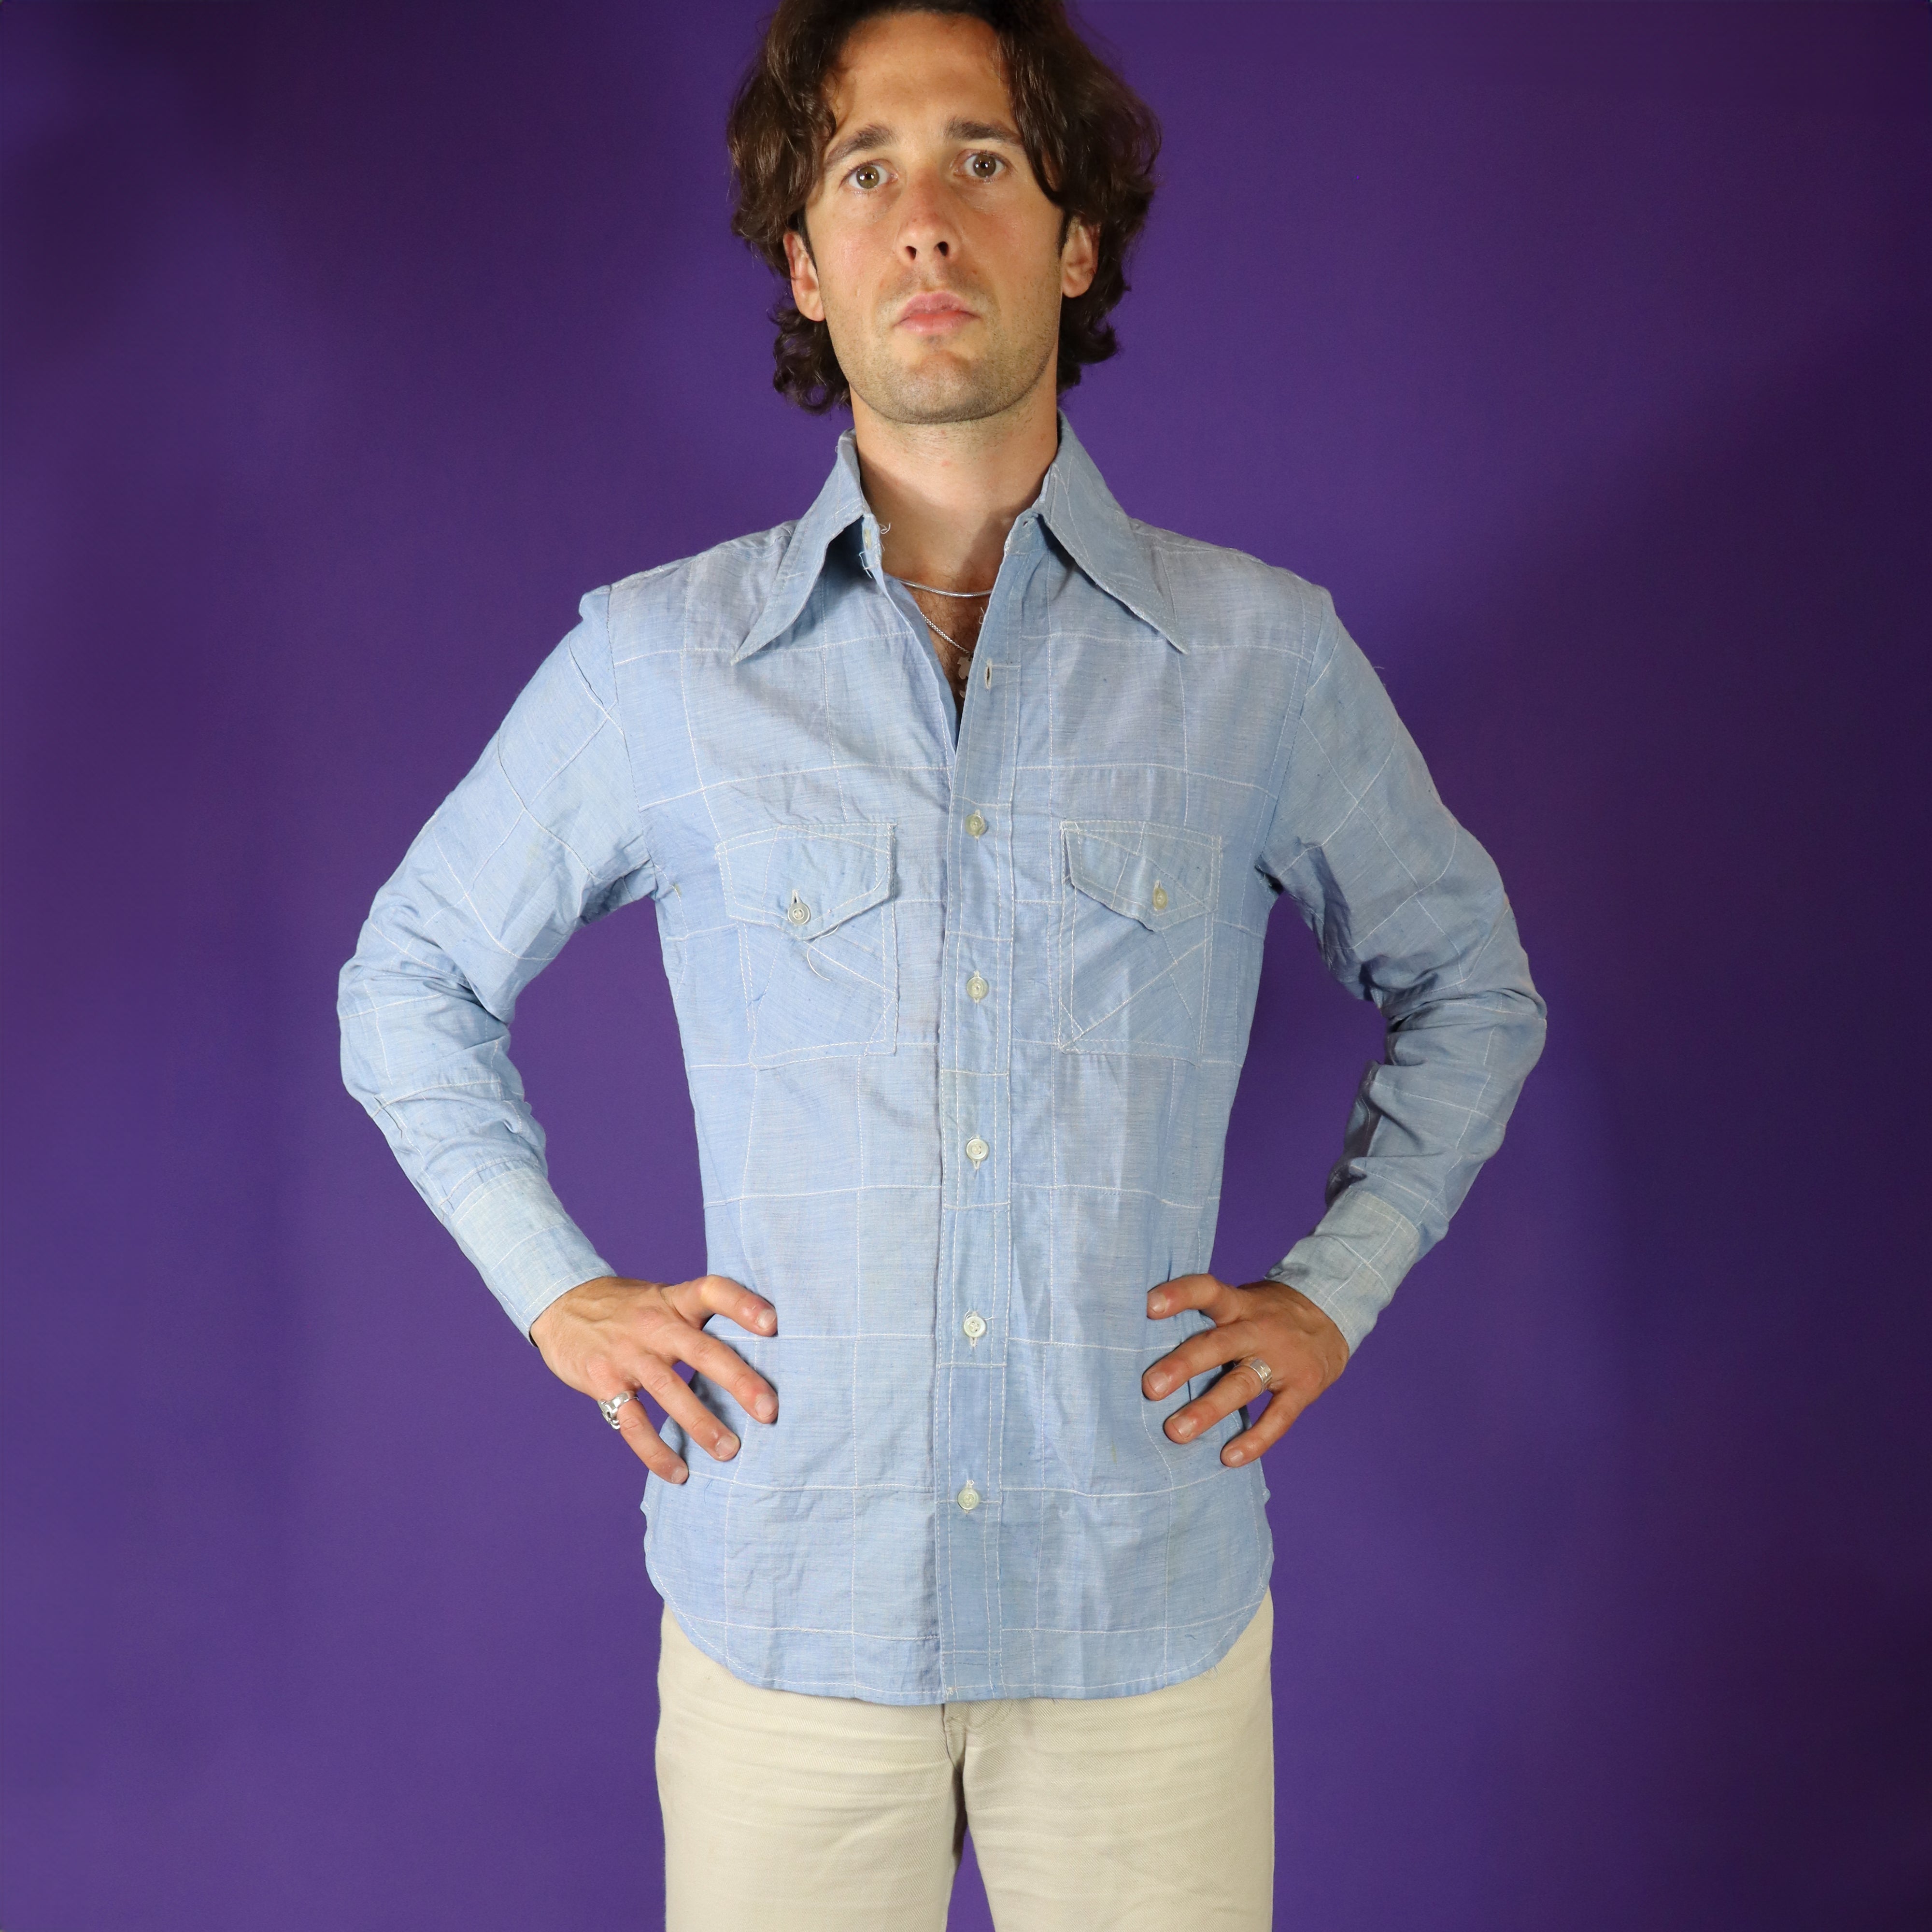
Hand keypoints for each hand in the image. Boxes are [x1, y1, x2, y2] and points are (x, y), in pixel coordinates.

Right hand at [529, 1274, 778, 1482]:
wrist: (561, 1306)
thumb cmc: (629, 1309)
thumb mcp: (663, 1298)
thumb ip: (699, 1318)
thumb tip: (760, 1347)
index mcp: (674, 1300)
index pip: (713, 1291)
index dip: (743, 1304)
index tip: (773, 1323)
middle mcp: (654, 1324)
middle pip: (701, 1350)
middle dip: (738, 1381)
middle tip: (769, 1411)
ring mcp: (627, 1354)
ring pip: (669, 1390)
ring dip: (701, 1423)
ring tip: (730, 1452)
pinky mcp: (603, 1382)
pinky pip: (632, 1422)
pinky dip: (655, 1451)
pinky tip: (679, 1473)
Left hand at [1142, 1274, 1349, 1466]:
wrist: (1334, 1313)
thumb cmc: (1268, 1312)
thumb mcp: (1243, 1301)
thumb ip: (1209, 1318)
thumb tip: (1146, 1340)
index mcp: (1240, 1303)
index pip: (1208, 1290)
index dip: (1180, 1295)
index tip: (1148, 1306)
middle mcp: (1259, 1328)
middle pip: (1219, 1344)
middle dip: (1183, 1365)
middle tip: (1149, 1387)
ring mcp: (1283, 1359)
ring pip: (1243, 1384)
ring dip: (1208, 1409)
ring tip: (1176, 1432)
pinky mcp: (1303, 1386)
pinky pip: (1278, 1417)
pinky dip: (1255, 1439)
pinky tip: (1228, 1458)